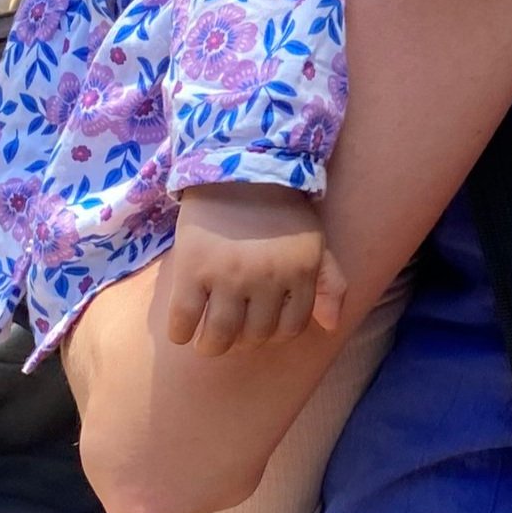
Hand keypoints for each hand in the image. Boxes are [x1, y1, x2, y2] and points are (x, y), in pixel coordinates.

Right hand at [159, 182, 346, 356]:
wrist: (235, 166)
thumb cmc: (279, 210)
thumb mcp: (314, 242)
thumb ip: (329, 282)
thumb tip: (331, 325)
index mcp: (300, 271)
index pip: (290, 328)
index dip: (274, 334)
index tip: (258, 328)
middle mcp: (267, 277)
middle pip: (255, 336)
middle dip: (243, 341)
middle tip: (232, 332)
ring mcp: (228, 274)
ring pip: (220, 335)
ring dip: (211, 346)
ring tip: (207, 341)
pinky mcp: (193, 267)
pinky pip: (184, 317)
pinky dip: (180, 332)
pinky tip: (182, 329)